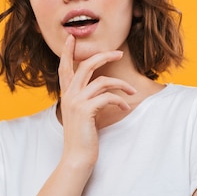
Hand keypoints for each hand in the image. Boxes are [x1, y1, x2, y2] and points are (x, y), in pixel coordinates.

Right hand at [58, 35, 136, 167]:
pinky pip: (107, 97)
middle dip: (103, 56)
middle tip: (119, 52)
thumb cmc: (82, 138)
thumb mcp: (81, 115)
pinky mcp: (85, 110)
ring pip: (101, 81)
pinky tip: (125, 106)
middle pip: (85, 66)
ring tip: (132, 91)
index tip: (71, 38)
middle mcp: (69, 95)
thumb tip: (100, 90)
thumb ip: (85, 100)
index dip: (68, 52)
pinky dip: (120, 100)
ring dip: (121, 84)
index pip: (64, 68)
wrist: (76, 157)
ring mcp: (76, 102)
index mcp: (66, 95)